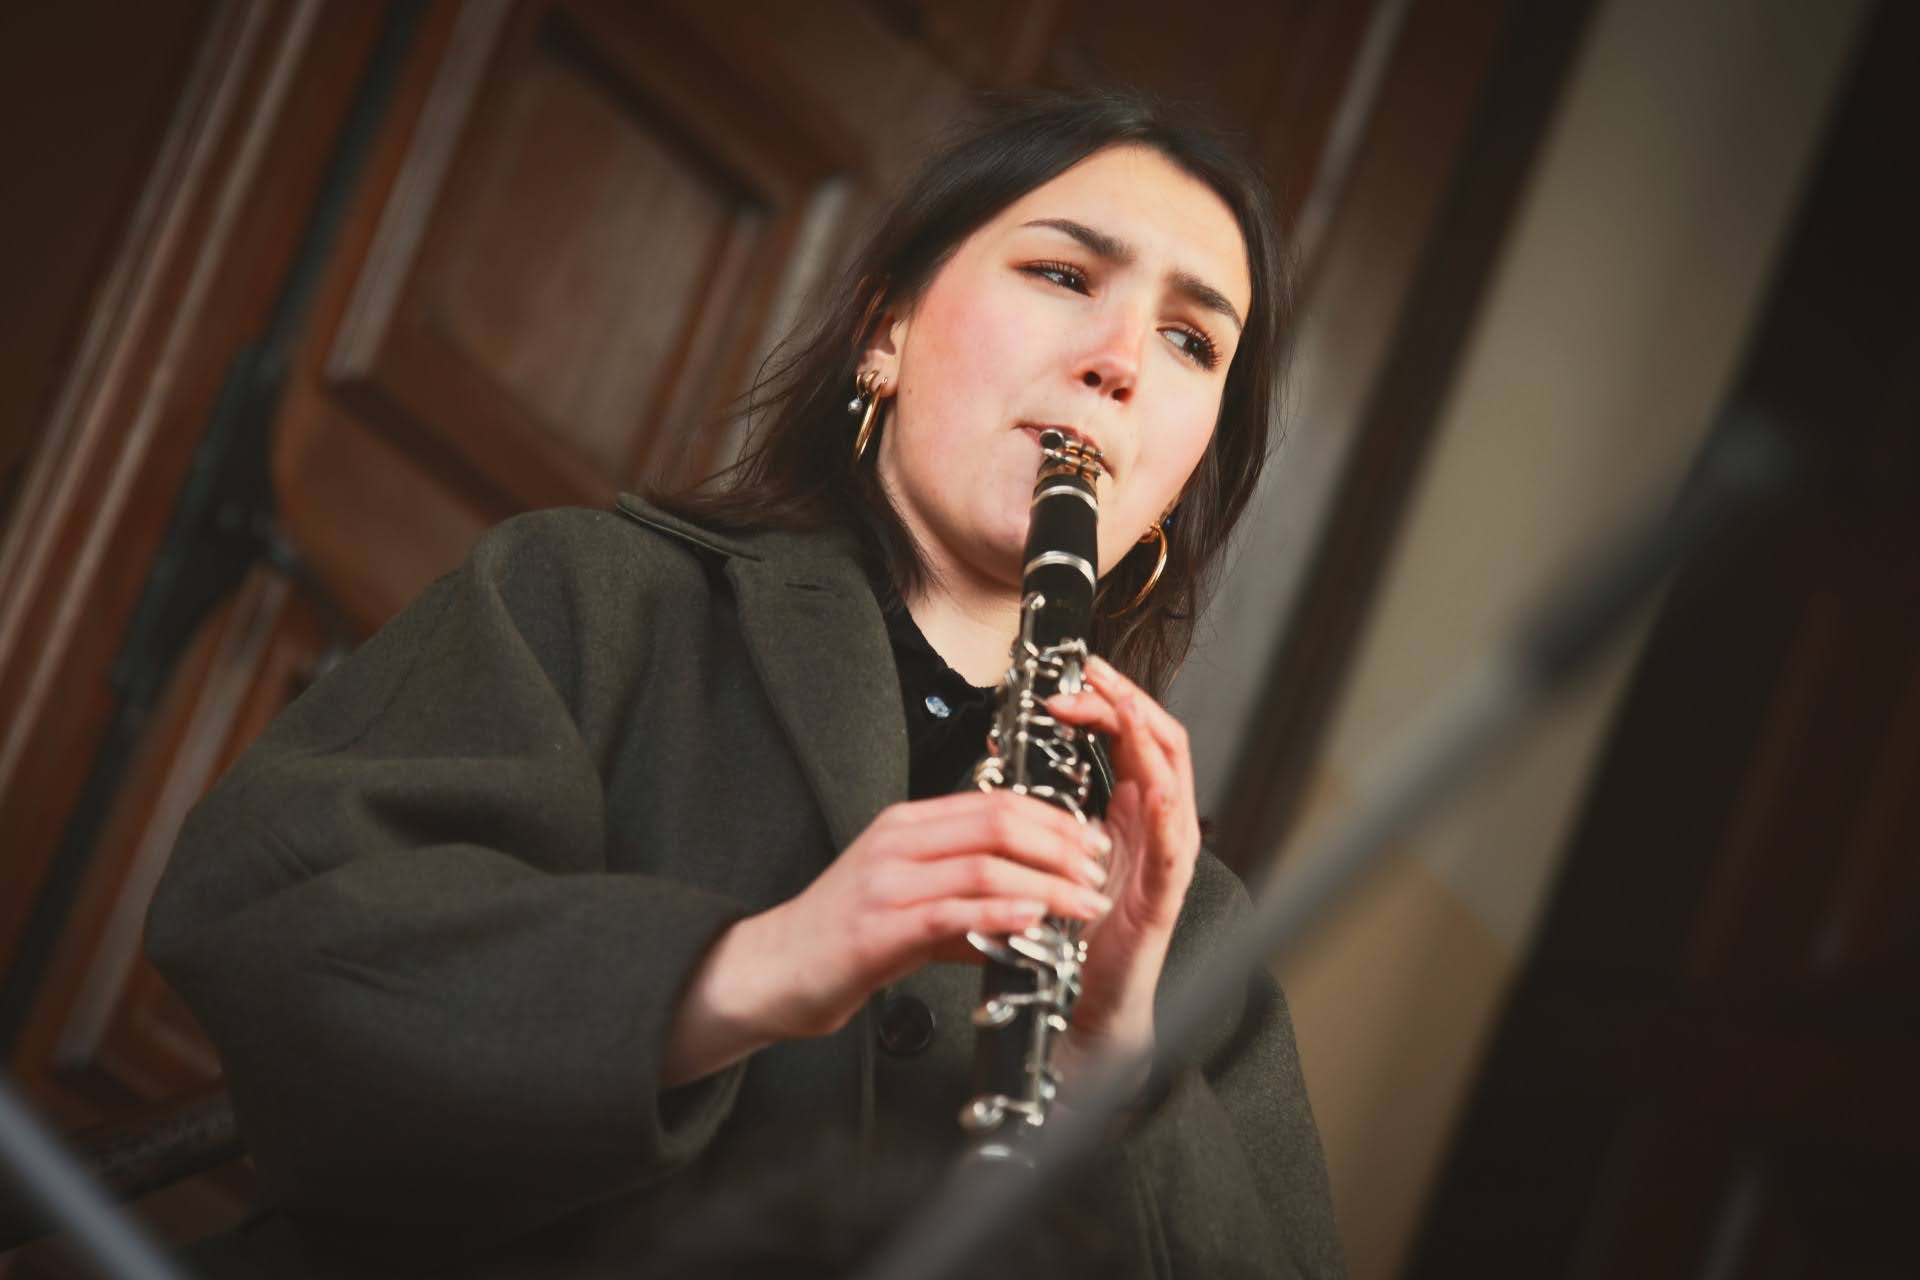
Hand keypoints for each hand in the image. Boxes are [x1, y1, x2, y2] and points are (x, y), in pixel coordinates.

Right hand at [662, 791, 1112, 1084]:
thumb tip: (1024, 910)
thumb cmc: (837, 938)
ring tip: (1082, 902)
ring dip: (1046, 883)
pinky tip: (1032, 920)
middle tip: (1098, 869)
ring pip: (983, 863)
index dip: (1053, 818)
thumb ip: (964, 902)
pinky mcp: (877, 927)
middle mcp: (896, 843)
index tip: (1091, 840)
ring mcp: (885, 882)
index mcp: (905, 827)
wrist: (769, 971)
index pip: (994, 803)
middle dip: (1060, 845)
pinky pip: (950, 911)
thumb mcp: (908, 905)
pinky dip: (1000, 912)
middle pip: (997, 822)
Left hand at [1045, 654, 1203, 1054]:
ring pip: (1175, 779)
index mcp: (1131, 811)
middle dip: (1129, 699)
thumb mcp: (1054, 849)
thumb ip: (1047, 805)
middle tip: (1093, 672)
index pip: (1131, 734)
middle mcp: (1157, 826)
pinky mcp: (1163, 897)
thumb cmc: (1071, 930)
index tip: (1074, 674)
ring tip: (1121, 707)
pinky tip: (1149, 789)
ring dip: (1147, 738)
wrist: (1085, 1004)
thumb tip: (1011, 752)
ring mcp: (1166, 858)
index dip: (1108, 697)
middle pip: (1161, 740)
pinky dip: (1164, 813)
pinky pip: (1174, 846)